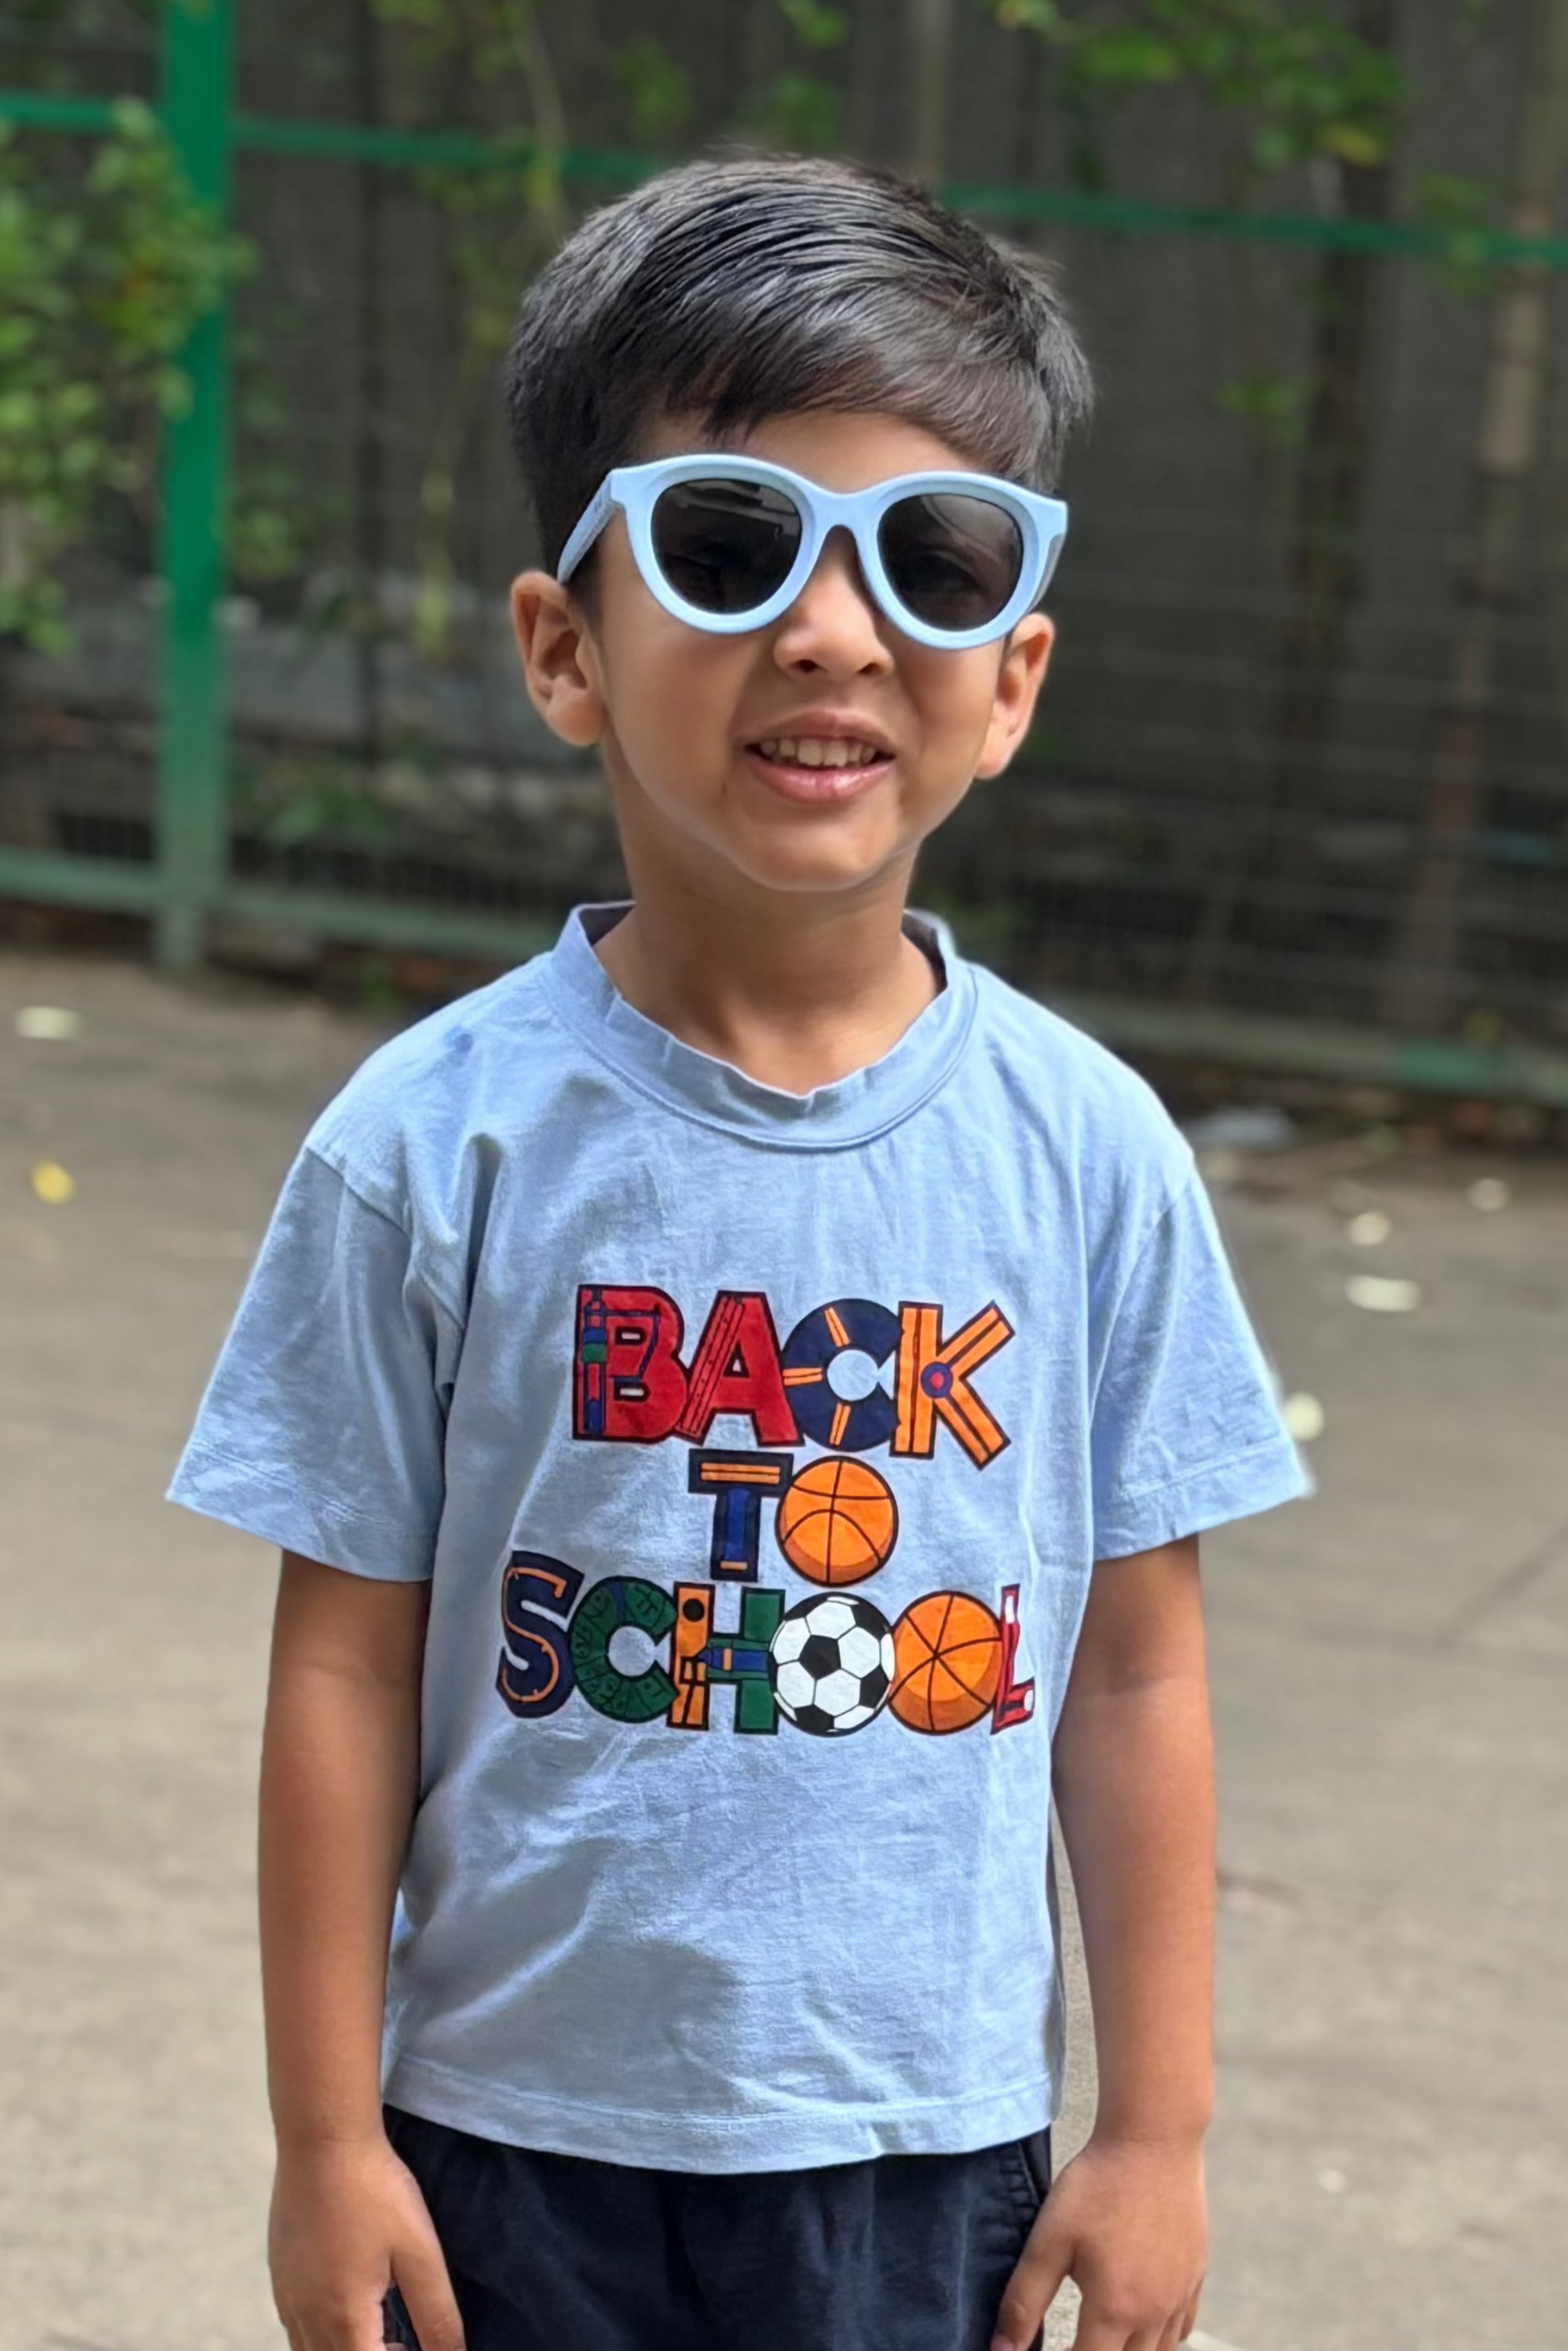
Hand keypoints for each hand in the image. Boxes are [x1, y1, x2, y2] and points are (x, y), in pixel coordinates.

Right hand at [269, 2132, 465, 2350]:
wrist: (322, 2140)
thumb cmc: (375, 2191)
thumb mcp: (419, 2251)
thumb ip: (436, 2313)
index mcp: (344, 2318)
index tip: (415, 2344)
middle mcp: (306, 2318)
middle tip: (403, 2338)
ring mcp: (287, 2298)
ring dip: (345, 2348)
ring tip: (379, 2324)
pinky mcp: (279, 2277)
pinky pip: (296, 2329)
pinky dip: (321, 2334)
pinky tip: (347, 2301)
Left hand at [991, 2131, 1206, 2350]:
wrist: (1153, 2139)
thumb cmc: (1098, 2184)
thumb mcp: (1049, 2238)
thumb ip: (1023, 2299)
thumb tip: (1001, 2350)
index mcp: (1114, 2310)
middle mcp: (1154, 2313)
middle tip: (1074, 2339)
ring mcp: (1180, 2296)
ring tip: (1100, 2335)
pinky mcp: (1195, 2275)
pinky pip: (1182, 2328)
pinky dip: (1160, 2337)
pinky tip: (1139, 2318)